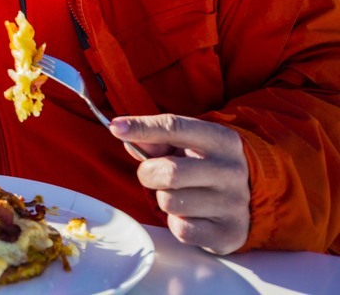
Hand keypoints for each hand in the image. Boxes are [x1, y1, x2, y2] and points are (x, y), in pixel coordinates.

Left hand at [111, 114, 249, 254]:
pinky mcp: (229, 234)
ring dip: (164, 199)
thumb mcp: (186, 145)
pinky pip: (180, 229)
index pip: (175, 127)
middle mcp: (232, 170)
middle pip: (168, 171)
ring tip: (179, 195)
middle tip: (153, 174)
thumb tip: (123, 131)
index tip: (115, 127)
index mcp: (222, 140)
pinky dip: (176, 223)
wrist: (246, 200)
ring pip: (170, 202)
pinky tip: (190, 215)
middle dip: (148, 174)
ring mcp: (234, 203)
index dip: (141, 127)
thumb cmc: (205, 165)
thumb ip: (154, 138)